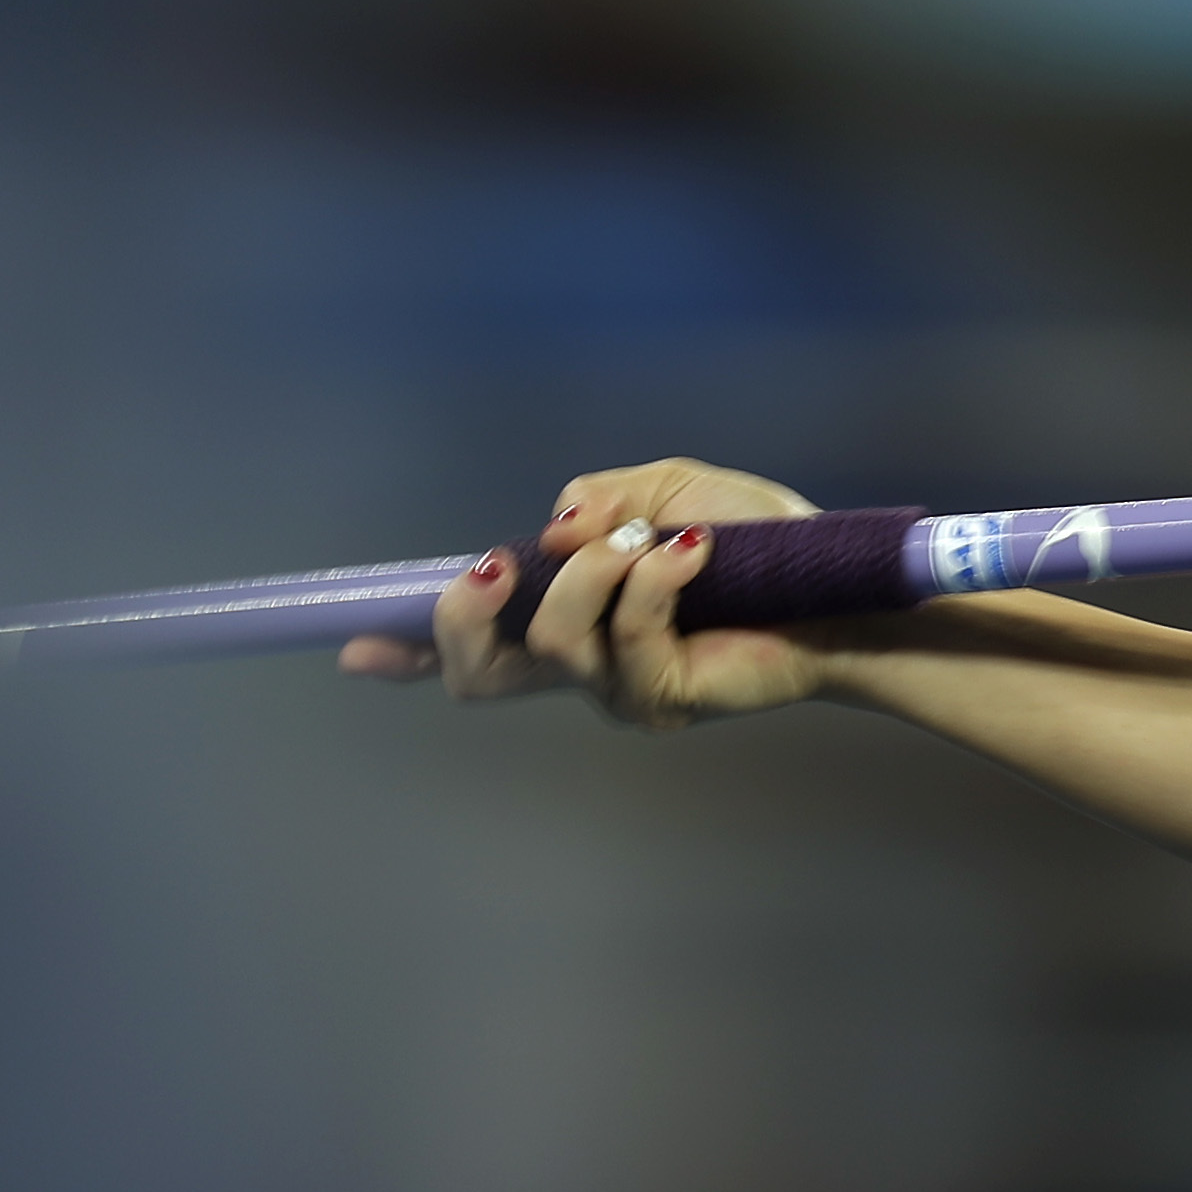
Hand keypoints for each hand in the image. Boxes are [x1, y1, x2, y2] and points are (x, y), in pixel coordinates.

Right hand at [340, 457, 833, 727]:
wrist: (839, 587)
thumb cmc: (761, 544)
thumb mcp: (666, 494)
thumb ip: (599, 502)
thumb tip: (551, 530)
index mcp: (569, 621)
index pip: (473, 646)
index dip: (407, 650)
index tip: (352, 646)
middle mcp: (583, 667)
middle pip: (476, 675)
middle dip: (464, 616)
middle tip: (499, 566)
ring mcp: (621, 690)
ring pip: (552, 643)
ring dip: (586, 575)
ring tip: (644, 541)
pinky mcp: (667, 697)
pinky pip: (628, 635)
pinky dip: (650, 578)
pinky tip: (694, 550)